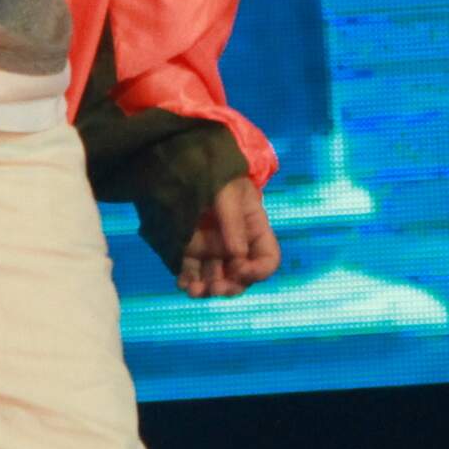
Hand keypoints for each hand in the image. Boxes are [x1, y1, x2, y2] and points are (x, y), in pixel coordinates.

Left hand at [176, 176, 280, 298]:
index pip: (267, 259)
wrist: (188, 159)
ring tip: (193, 290)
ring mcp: (214, 248)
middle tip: (215, 288)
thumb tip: (238, 256)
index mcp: (254, 229)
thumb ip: (233, 221)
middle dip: (229, 286)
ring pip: (216, 278)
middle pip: (240, 276)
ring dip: (207, 289)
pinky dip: (188, 280)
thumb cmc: (217, 172)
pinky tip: (181, 283)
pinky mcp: (192, 248)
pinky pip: (192, 270)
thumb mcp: (229, 191)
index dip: (258, 270)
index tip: (240, 269)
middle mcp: (237, 243)